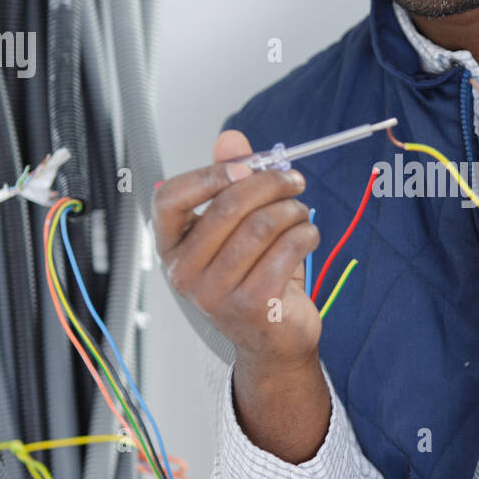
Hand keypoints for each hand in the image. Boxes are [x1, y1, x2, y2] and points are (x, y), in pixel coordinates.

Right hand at [151, 129, 321, 374]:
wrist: (273, 340)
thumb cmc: (251, 279)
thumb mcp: (235, 229)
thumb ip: (229, 180)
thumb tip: (231, 138)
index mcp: (172, 248)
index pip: (169, 198)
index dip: (208, 174)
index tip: (245, 165)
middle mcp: (185, 273)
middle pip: (228, 207)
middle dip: (270, 184)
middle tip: (294, 179)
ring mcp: (216, 294)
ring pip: (262, 226)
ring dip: (292, 210)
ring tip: (301, 212)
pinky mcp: (253, 306)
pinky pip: (286, 250)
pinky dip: (306, 234)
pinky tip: (308, 235)